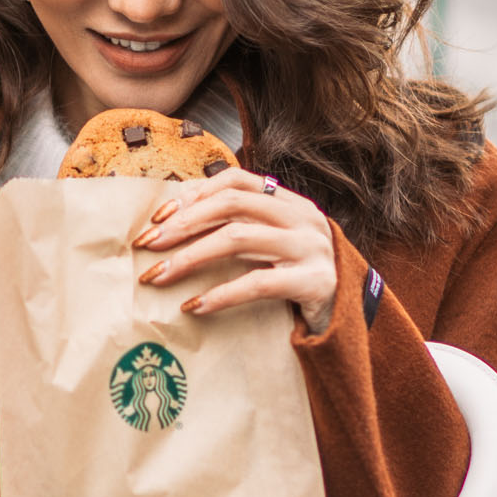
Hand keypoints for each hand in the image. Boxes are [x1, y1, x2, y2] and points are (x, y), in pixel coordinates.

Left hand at [132, 172, 336, 335]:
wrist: (349, 316)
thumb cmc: (299, 279)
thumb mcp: (274, 245)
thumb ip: (241, 227)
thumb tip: (175, 222)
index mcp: (290, 202)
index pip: (237, 180)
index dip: (194, 193)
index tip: (158, 217)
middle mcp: (302, 217)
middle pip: (232, 205)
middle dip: (183, 223)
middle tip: (147, 246)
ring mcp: (311, 247)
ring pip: (238, 238)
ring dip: (190, 257)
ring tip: (159, 276)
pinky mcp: (314, 282)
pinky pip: (258, 283)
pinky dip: (221, 294)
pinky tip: (194, 305)